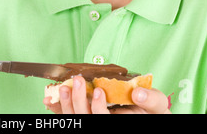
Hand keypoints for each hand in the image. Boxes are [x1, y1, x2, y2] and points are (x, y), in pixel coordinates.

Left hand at [43, 76, 170, 113]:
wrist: (149, 115)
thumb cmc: (153, 112)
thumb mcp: (157, 106)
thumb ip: (150, 100)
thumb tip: (137, 93)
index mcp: (118, 123)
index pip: (103, 119)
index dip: (97, 108)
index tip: (98, 91)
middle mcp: (104, 125)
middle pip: (86, 120)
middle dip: (79, 101)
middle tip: (77, 81)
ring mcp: (94, 122)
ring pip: (75, 120)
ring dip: (66, 105)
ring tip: (64, 88)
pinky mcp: (87, 118)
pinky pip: (70, 118)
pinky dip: (58, 109)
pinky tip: (49, 101)